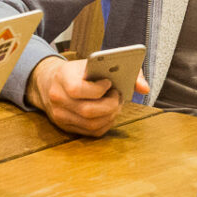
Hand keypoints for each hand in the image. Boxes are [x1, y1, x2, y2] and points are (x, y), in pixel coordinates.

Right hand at [29, 57, 149, 137]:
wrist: (50, 82)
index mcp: (62, 77)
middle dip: (110, 105)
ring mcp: (60, 115)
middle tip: (117, 97)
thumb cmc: (79, 72)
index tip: (108, 83)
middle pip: (88, 110)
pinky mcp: (65, 127)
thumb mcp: (94, 64)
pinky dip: (105, 124)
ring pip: (91, 124)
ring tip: (115, 105)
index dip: (97, 89)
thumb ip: (124, 71)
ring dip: (110, 116)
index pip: (77, 89)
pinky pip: (91, 132)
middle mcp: (57, 98)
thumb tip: (145, 88)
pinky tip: (109, 113)